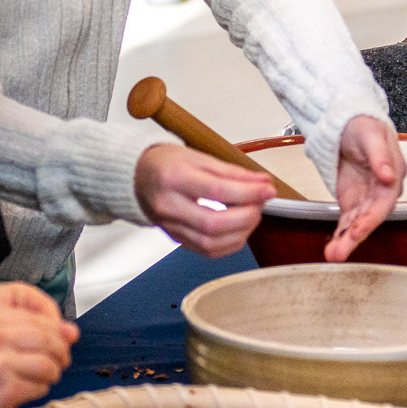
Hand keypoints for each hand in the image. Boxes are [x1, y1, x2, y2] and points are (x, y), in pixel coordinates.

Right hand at [0, 283, 77, 407]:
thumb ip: (25, 319)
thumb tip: (73, 332)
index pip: (37, 318)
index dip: (56, 330)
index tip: (63, 338)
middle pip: (47, 340)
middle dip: (60, 351)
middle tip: (59, 359)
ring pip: (47, 364)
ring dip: (50, 372)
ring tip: (40, 375)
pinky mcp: (2, 391)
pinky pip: (39, 387)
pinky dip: (39, 389)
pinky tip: (26, 388)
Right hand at [135, 143, 272, 256]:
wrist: (138, 177)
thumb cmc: (167, 164)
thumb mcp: (199, 157)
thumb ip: (232, 172)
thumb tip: (262, 183)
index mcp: (173, 178)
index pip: (216, 190)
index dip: (248, 192)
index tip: (268, 189)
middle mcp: (169, 206)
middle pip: (213, 223)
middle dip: (246, 216)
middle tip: (260, 203)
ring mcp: (170, 226)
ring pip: (211, 242)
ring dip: (241, 232)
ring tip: (252, 215)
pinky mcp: (176, 239)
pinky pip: (207, 250)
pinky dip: (230, 244)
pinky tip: (240, 230)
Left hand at [327, 116, 405, 260]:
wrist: (349, 124)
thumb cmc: (364, 126)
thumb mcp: (371, 135)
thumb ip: (381, 156)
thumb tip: (388, 176)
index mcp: (393, 175)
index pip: (385, 201)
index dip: (372, 217)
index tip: (359, 229)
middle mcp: (382, 192)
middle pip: (371, 218)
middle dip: (356, 236)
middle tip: (341, 251)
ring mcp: (367, 198)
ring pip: (358, 223)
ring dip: (346, 241)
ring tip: (332, 255)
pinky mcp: (353, 201)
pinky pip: (347, 221)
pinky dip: (340, 235)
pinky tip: (332, 248)